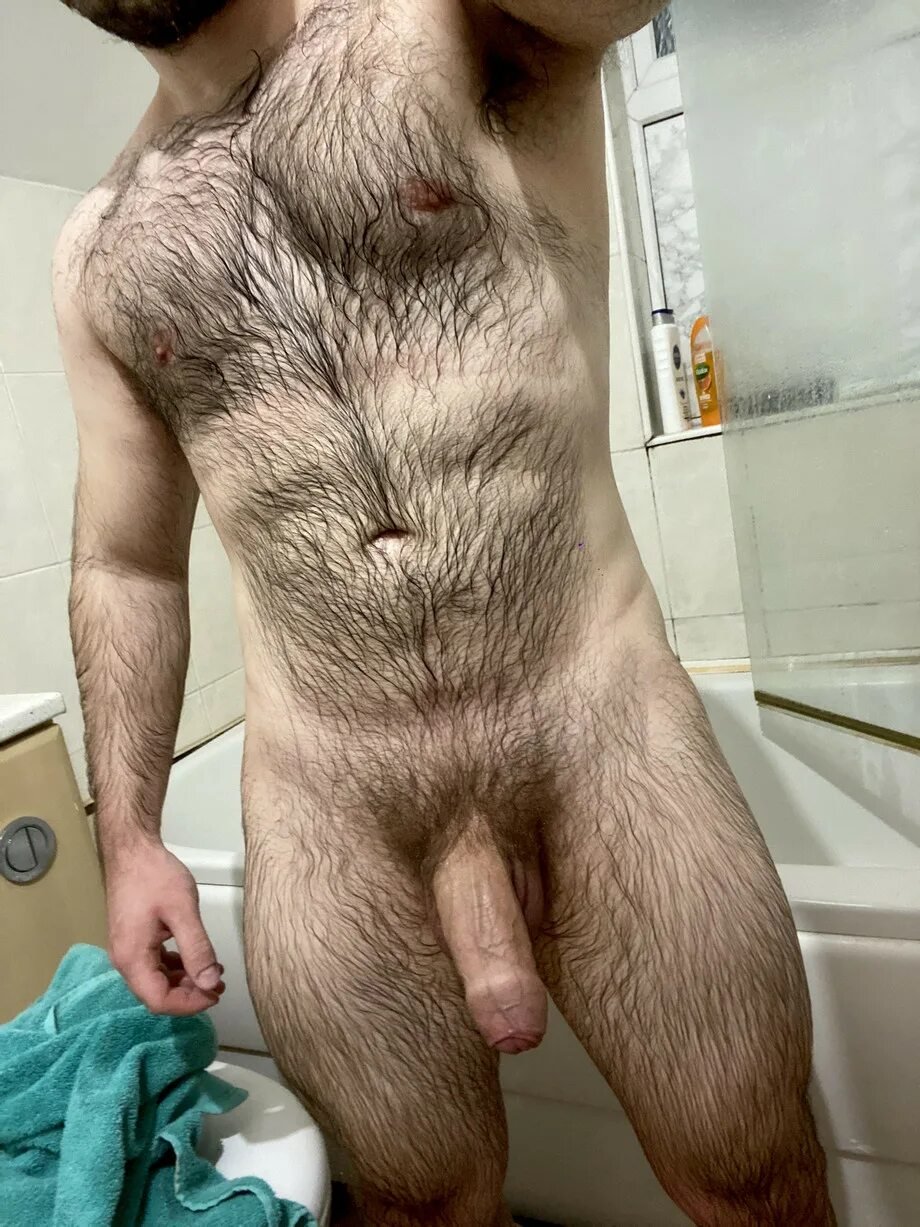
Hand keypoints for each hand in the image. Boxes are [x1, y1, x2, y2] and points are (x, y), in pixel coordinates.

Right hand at [106, 840, 225, 1014]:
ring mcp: (129, 949)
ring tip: (214, 974)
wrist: (133, 850)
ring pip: (157, 980)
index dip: (189, 1004)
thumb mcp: (182, 911)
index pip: (159, 1000)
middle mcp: (125, 960)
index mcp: (132, 958)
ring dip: (186, 981)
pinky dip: (177, 967)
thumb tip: (210, 983)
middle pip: (157, 994)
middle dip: (190, 994)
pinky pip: (156, 964)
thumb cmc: (154, 875)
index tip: (216, 994)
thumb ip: (197, 949)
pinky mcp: (136, 939)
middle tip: (219, 985)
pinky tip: (196, 959)